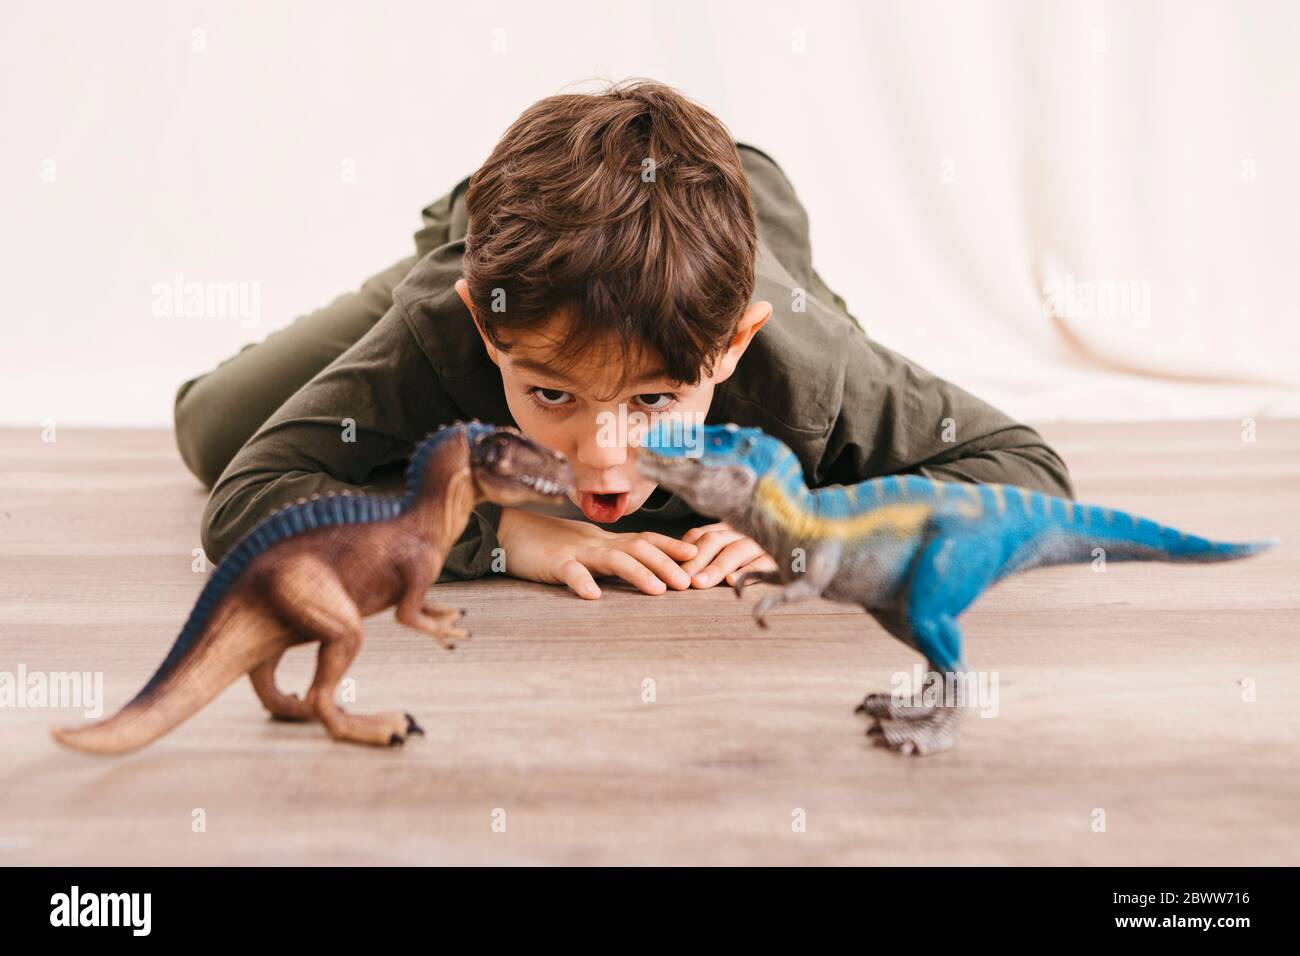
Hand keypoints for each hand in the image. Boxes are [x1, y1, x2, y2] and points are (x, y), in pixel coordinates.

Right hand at [496, 507, 698, 599]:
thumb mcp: (587, 550)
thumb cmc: (550, 545)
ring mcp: (576, 552)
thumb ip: (611, 558)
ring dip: (638, 573)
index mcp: (607, 542)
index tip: (698, 556)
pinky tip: (592, 596)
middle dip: (666, 564)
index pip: (646, 540)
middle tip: (689, 583)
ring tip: (657, 590)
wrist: (509, 531)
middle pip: (638, 549)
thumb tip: (643, 572)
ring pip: (612, 559)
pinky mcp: (553, 563)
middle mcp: (598, 543)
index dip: (672, 546)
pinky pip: (569, 572)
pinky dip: (581, 582)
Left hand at [680, 522, 777, 588]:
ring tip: (699, 583)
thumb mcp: (732, 547)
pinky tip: (732, 582)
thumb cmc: (757, 555)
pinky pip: (762, 563)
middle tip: (682, 578)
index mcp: (730, 528)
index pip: (702, 534)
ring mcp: (761, 544)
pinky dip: (747, 571)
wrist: (799, 553)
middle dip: (696, 560)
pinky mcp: (778, 559)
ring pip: (736, 550)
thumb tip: (678, 562)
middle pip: (715, 541)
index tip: (671, 566)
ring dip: (716, 567)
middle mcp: (743, 532)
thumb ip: (708, 550)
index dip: (686, 549)